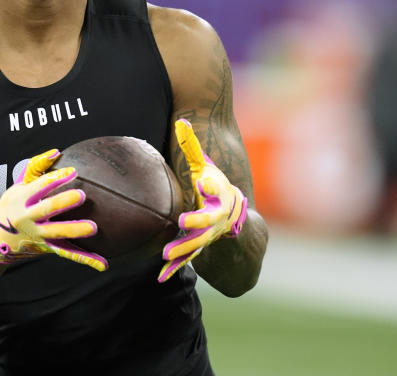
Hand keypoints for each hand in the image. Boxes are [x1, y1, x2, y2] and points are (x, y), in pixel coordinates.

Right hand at [0, 149, 107, 271]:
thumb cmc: (11, 205)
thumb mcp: (17, 185)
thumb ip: (36, 167)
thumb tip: (56, 152)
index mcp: (22, 200)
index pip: (39, 187)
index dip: (56, 179)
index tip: (73, 171)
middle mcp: (29, 219)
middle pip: (47, 210)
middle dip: (63, 203)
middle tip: (80, 195)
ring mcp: (39, 235)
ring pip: (58, 234)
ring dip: (74, 231)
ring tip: (93, 227)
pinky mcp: (48, 248)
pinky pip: (68, 253)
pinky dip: (85, 259)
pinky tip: (103, 263)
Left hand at [158, 120, 247, 282]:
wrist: (236, 222)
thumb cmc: (215, 188)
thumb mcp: (206, 166)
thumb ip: (193, 147)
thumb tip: (181, 120)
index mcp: (219, 196)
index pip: (217, 190)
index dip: (211, 186)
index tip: (201, 183)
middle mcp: (217, 218)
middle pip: (209, 221)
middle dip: (198, 222)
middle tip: (182, 221)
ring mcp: (210, 236)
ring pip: (198, 244)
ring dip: (184, 249)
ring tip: (167, 253)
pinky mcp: (199, 249)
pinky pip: (187, 259)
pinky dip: (175, 268)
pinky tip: (160, 276)